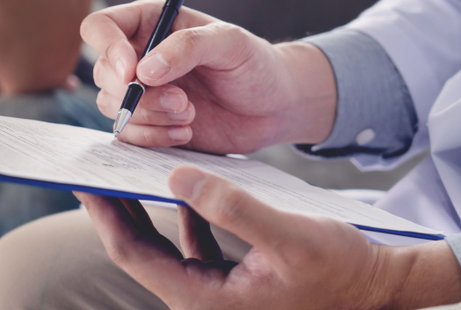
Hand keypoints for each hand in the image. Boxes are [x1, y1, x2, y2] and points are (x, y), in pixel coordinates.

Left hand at [76, 167, 460, 309]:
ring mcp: (212, 288)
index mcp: (204, 297)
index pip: (132, 252)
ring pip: (158, 241)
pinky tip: (172, 181)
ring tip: (119, 166)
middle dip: (109, 206)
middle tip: (87, 165)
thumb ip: (231, 208)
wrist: (380, 290)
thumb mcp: (288, 234)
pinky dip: (175, 210)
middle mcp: (200, 297)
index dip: (101, 213)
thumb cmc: (341, 268)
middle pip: (136, 247)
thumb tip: (176, 176)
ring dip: (138, 205)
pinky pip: (187, 240)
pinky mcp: (227, 276)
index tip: (80, 177)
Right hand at [81, 0, 335, 151]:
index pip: (100, 28)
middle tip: (182, 101)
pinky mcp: (147, 123)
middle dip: (138, 94)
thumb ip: (187, 47)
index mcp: (148, 23)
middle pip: (102, 73)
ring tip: (190, 115)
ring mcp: (139, 92)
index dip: (107, 49)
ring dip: (149, 116)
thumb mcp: (230, 42)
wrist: (274, 107)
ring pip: (112, 106)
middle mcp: (136, 56)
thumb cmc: (254, 64)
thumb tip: (143, 70)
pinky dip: (153, 138)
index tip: (133, 71)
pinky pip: (127, 134)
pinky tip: (186, 133)